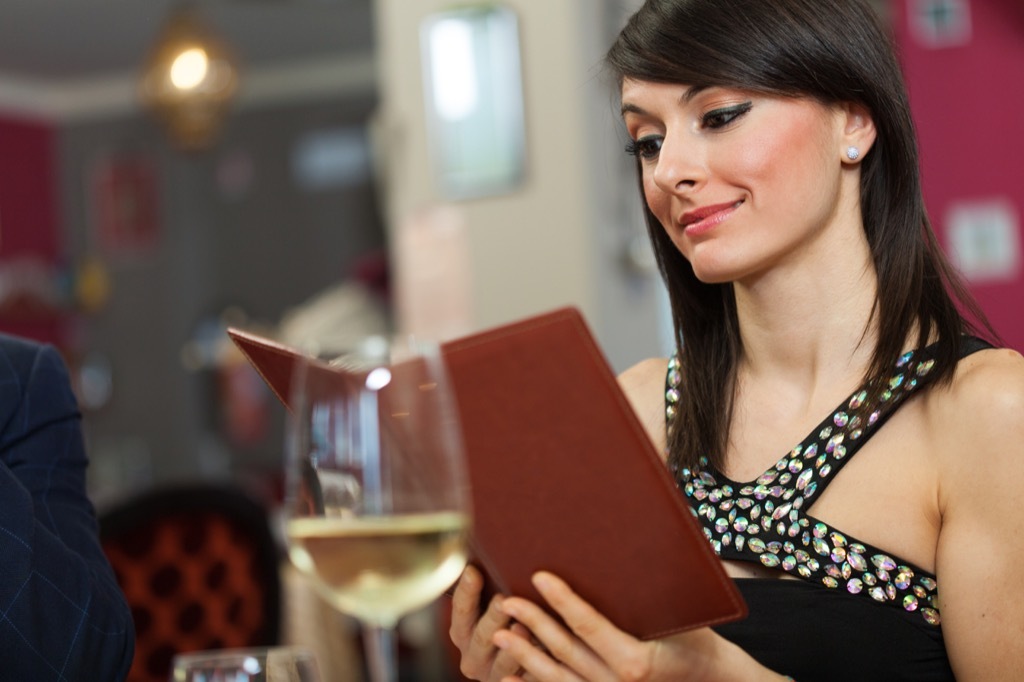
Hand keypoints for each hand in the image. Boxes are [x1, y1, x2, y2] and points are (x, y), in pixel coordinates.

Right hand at [449, 565, 536, 680]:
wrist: (518, 670)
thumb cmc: (507, 627)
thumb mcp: (492, 611)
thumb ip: (492, 591)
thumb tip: (496, 550)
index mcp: (462, 633)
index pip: (461, 610)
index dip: (466, 590)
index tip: (473, 570)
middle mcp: (472, 657)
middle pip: (481, 636)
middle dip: (492, 617)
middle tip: (502, 600)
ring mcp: (492, 676)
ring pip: (502, 662)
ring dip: (513, 646)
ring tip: (524, 628)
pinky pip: (523, 680)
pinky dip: (531, 670)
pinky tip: (542, 658)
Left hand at [492, 571, 775, 681]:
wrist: (707, 677)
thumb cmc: (696, 635)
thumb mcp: (683, 609)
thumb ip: (656, 583)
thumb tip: (643, 530)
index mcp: (636, 661)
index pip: (590, 626)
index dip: (563, 601)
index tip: (540, 577)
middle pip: (566, 651)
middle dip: (534, 624)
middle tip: (507, 600)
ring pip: (558, 676)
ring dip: (525, 655)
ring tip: (500, 633)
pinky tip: (512, 673)